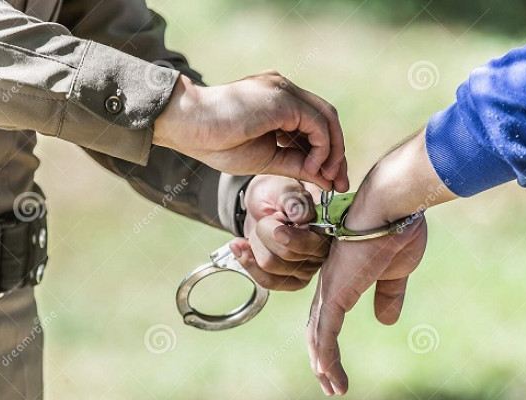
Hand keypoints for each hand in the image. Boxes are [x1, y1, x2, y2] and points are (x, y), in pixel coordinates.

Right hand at [153, 73, 347, 191]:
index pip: (317, 124)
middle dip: (337, 153)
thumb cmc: (216, 142)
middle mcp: (285, 90)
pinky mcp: (282, 98)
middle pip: (327, 119)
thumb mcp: (267, 159)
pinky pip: (317, 122)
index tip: (332, 181)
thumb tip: (326, 180)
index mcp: (279, 103)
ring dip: (333, 151)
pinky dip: (321, 148)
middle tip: (338, 184)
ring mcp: (284, 90)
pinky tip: (311, 168)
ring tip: (325, 178)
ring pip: (327, 118)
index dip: (329, 153)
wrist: (187, 125)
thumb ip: (297, 165)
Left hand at [228, 175, 329, 290]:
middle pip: (286, 254)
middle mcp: (320, 253)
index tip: (277, 227)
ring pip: (270, 265)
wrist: (264, 202)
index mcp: (325, 228)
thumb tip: (300, 216)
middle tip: (267, 219)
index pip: (312, 243)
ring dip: (256, 244)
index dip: (293, 239)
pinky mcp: (289, 281)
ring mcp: (305, 269)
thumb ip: (292, 199)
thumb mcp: (284, 188)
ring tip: (259, 230)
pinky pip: (266, 281)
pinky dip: (247, 262)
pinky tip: (239, 246)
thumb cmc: (278, 194)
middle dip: (265, 232)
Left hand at [306, 129, 457, 394]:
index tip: (334, 363)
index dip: (328, 341)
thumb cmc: (396, 230)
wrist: (393, 208)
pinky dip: (327, 359)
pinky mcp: (336, 294)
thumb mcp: (396, 272)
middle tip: (329, 383)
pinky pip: (326, 334)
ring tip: (333, 388)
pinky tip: (330, 377)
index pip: (328, 316)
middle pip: (318, 329)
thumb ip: (388, 295)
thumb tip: (385, 320)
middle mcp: (330, 284)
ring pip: (318, 336)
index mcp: (343, 278)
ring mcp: (330, 289)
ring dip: (324, 365)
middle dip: (322, 359)